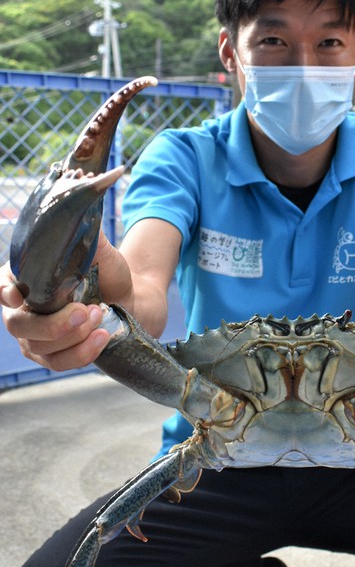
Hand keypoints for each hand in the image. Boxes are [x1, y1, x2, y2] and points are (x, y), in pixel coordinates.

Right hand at [0, 232, 131, 371]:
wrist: (130, 299)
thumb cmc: (107, 271)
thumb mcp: (99, 248)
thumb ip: (84, 231)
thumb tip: (81, 204)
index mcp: (21, 276)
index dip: (2, 291)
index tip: (18, 294)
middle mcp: (21, 308)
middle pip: (17, 325)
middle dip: (51, 323)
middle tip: (84, 311)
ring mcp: (34, 336)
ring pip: (38, 347)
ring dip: (72, 336)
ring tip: (99, 316)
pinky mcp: (53, 356)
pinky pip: (60, 362)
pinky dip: (81, 353)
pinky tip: (101, 337)